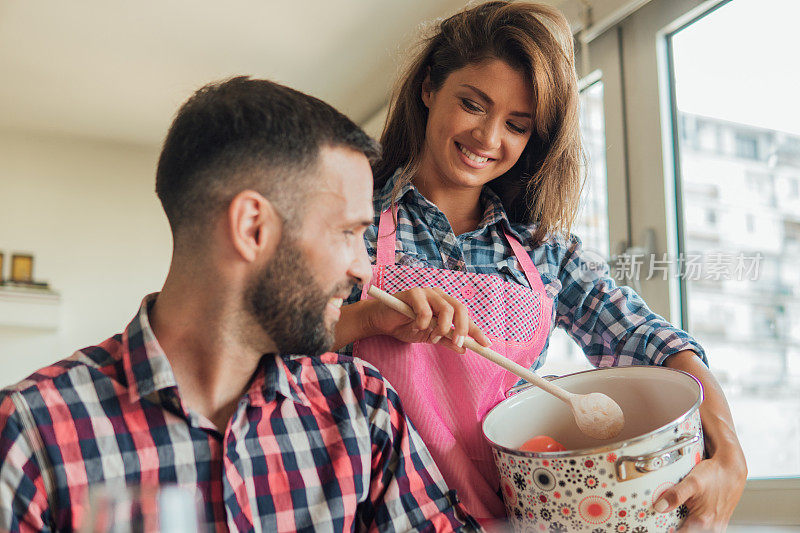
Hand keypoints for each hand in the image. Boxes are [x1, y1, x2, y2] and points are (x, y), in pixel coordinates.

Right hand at [366, 287, 490, 352]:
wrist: (381, 321)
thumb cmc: (405, 325)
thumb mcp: (429, 337)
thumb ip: (446, 341)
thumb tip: (464, 349)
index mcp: (445, 305)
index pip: (465, 316)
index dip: (476, 330)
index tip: (486, 345)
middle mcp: (439, 296)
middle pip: (460, 308)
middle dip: (463, 329)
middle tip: (459, 343)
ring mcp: (427, 293)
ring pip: (446, 309)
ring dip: (442, 328)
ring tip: (432, 336)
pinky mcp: (412, 293)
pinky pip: (425, 310)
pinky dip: (423, 323)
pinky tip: (416, 326)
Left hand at [654, 448, 745, 531]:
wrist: (733, 470)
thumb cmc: (715, 475)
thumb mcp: (692, 482)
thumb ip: (676, 495)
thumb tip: (659, 507)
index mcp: (702, 522)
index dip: (666, 530)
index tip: (655, 525)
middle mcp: (711, 527)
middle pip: (685, 532)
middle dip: (672, 527)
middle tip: (659, 519)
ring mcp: (715, 526)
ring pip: (693, 530)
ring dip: (681, 525)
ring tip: (669, 517)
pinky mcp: (718, 523)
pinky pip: (701, 528)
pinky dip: (691, 523)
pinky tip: (684, 513)